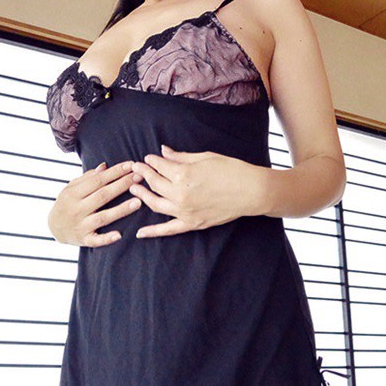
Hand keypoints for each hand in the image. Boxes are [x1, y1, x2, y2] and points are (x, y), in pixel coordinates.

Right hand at [48, 161, 143, 246]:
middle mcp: (77, 209)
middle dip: (122, 185)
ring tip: (138, 202)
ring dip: (121, 210)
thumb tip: (104, 166)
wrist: (53, 228)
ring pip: (103, 217)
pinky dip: (107, 238)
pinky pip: (96, 240)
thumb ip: (88, 178)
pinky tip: (119, 235)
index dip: (115, 172)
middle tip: (140, 177)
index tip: (131, 165)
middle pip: (103, 195)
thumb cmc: (67, 204)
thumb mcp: (71, 188)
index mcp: (73, 193)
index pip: (98, 180)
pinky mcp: (84, 240)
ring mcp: (80, 225)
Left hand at [129, 145, 260, 237]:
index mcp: (183, 175)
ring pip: (155, 204)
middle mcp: (180, 194)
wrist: (251, 191)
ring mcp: (184, 211)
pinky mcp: (192, 223)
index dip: (151, 161)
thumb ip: (180, 157)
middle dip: (143, 174)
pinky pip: (168, 229)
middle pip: (154, 183)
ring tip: (134, 189)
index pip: (159, 166)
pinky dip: (153, 232)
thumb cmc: (231, 170)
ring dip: (142, 195)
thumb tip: (163, 152)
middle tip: (136, 169)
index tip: (147, 158)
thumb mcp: (204, 157)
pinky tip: (140, 233)